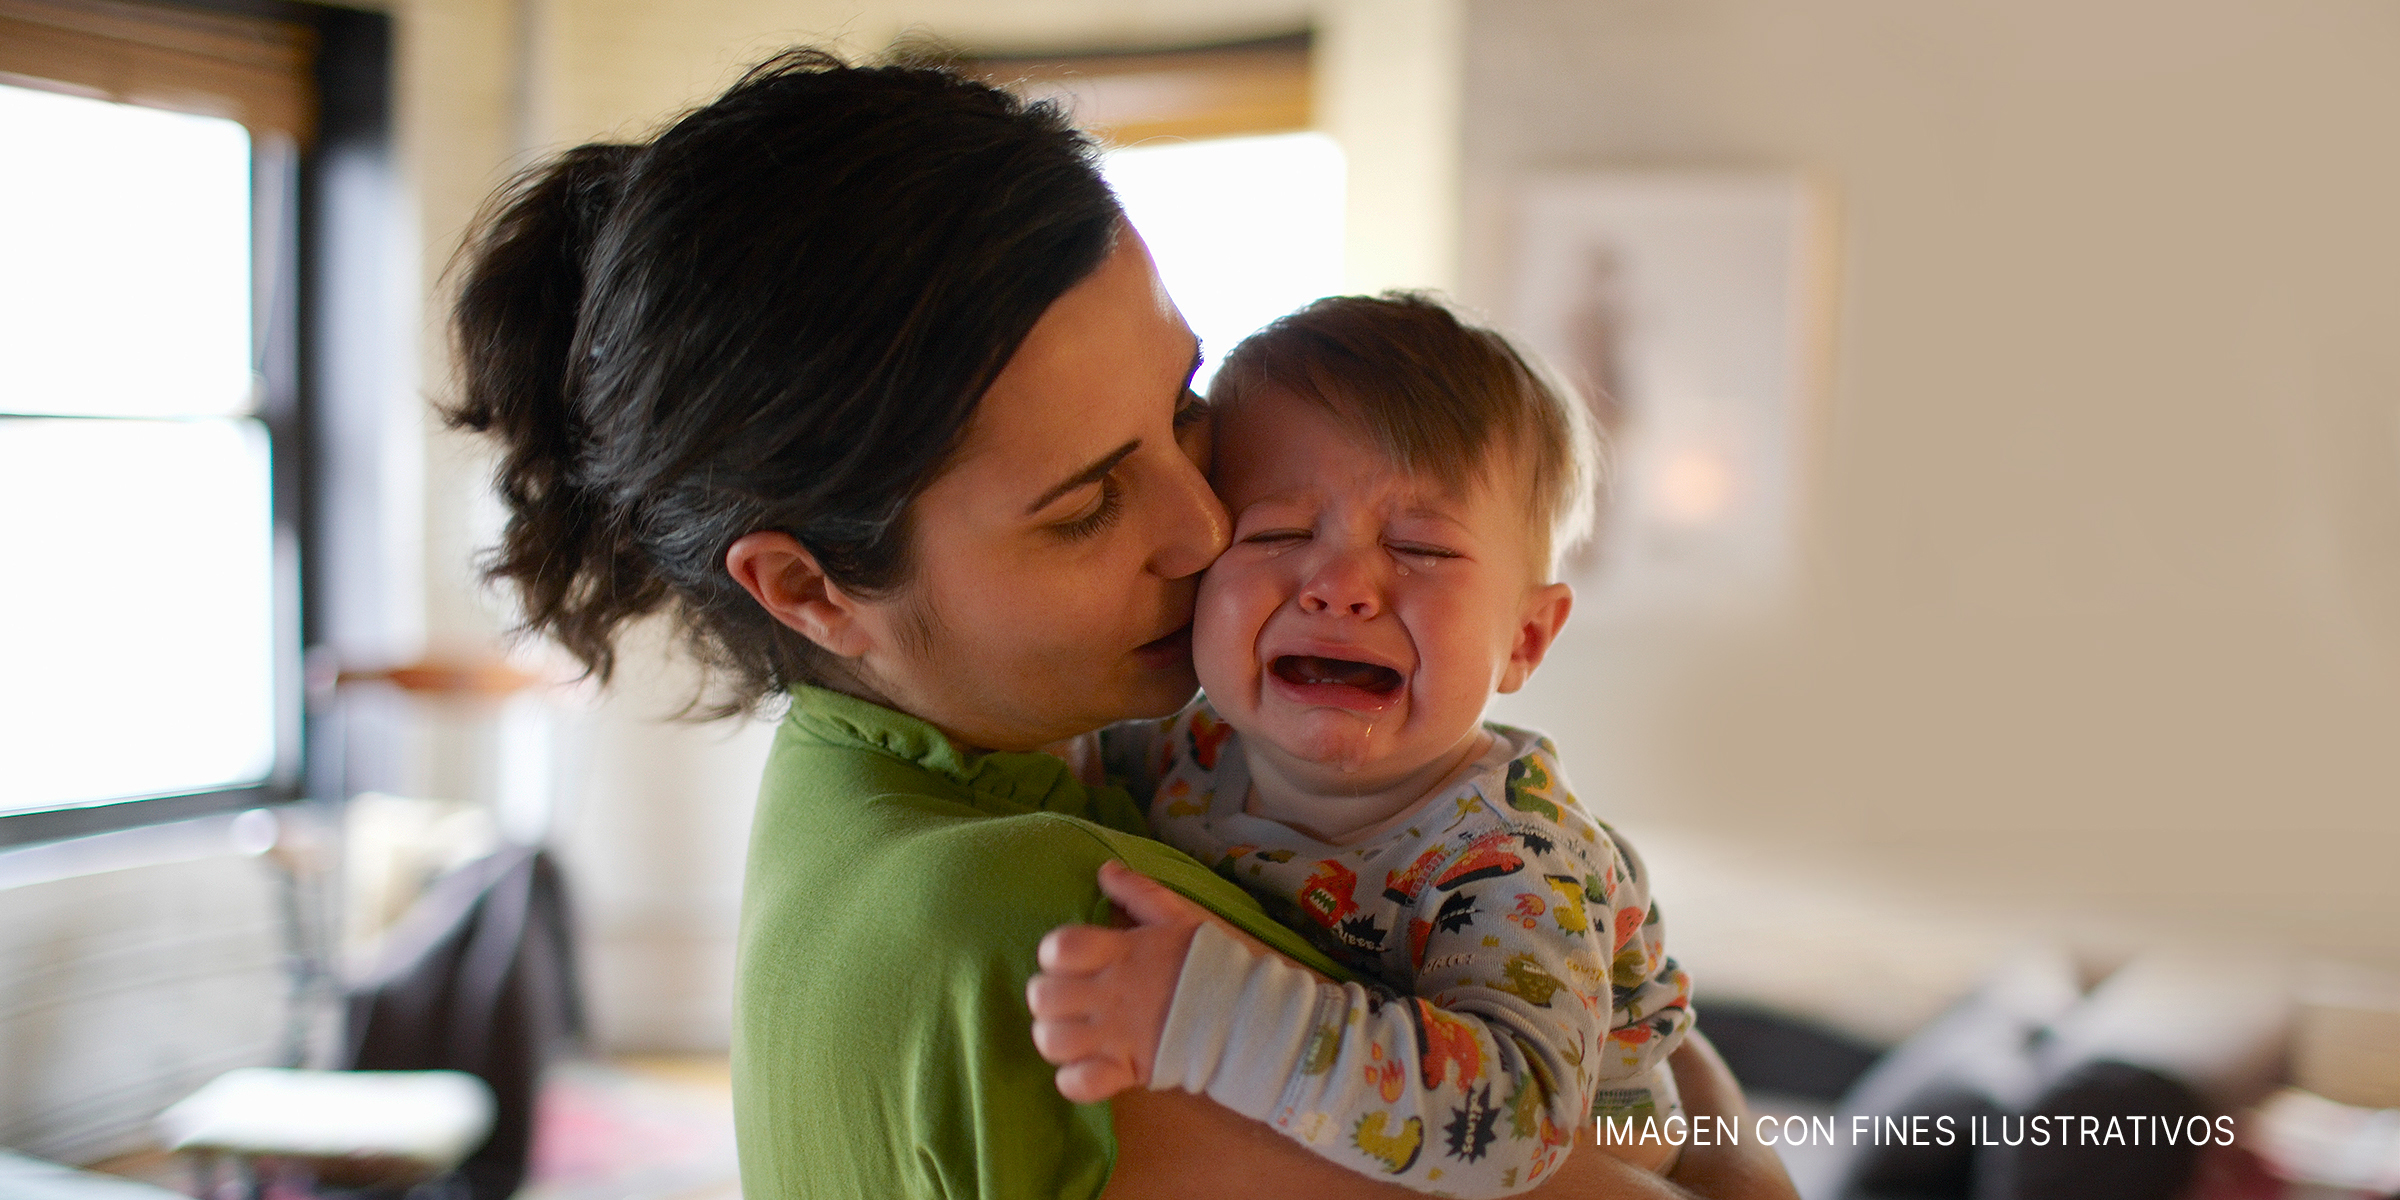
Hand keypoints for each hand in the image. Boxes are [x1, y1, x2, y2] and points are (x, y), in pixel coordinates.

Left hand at [1028, 860, 1211, 1102]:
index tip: (1069, 960)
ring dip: (1054, 1037)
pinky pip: (1078, 1084)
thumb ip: (1138, 892)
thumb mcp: (1176, 918)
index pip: (1059, 947)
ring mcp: (1117, 1036)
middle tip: (1067, 999)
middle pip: (1044, 997)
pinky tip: (1086, 1065)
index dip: (1053, 953)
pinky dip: (1073, 1080)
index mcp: (1122, 953)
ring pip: (1052, 1041)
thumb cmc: (1208, 964)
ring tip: (1072, 1033)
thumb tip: (1105, 870)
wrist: (1246, 1015)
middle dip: (1047, 997)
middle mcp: (1112, 995)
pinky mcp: (1127, 1071)